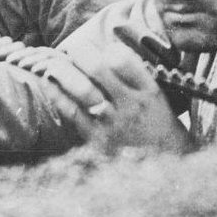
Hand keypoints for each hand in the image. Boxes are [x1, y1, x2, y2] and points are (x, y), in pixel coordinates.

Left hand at [42, 41, 190, 153]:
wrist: (167, 168)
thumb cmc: (158, 127)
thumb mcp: (158, 98)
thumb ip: (135, 75)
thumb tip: (106, 51)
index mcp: (149, 92)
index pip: (125, 61)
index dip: (107, 49)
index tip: (100, 48)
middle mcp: (131, 105)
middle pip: (99, 70)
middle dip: (80, 53)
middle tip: (71, 48)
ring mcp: (113, 123)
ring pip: (82, 89)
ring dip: (63, 71)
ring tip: (54, 62)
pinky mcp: (97, 140)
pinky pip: (72, 112)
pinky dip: (57, 95)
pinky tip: (49, 83)